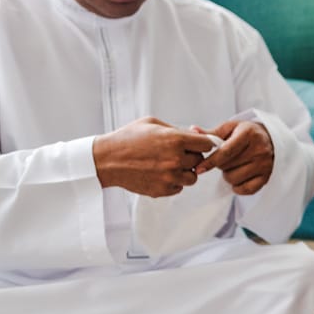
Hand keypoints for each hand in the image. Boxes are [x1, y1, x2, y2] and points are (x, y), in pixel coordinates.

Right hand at [92, 117, 218, 195]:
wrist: (106, 160)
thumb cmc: (127, 139)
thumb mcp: (152, 123)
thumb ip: (176, 129)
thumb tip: (195, 132)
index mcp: (175, 140)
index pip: (207, 145)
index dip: (204, 143)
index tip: (198, 144)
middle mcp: (175, 160)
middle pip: (200, 161)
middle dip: (191, 156)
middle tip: (176, 153)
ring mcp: (170, 177)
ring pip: (192, 177)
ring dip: (185, 171)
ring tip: (168, 164)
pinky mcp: (163, 190)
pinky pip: (179, 188)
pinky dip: (173, 182)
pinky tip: (160, 173)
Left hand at [194, 119, 274, 194]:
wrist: (271, 139)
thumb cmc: (246, 133)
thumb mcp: (230, 128)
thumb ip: (212, 133)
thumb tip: (192, 131)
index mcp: (249, 134)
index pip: (226, 152)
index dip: (210, 162)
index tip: (199, 169)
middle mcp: (259, 149)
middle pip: (227, 167)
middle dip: (220, 165)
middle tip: (225, 159)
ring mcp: (265, 164)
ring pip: (234, 179)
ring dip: (228, 175)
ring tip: (233, 167)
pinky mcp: (267, 177)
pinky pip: (246, 189)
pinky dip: (238, 187)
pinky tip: (238, 178)